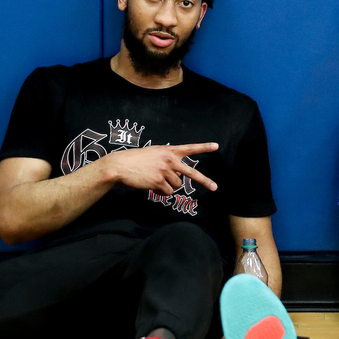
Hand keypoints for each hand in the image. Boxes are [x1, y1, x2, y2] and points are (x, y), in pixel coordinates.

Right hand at [103, 142, 218, 194]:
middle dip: (205, 181)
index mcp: (169, 151)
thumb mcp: (155, 154)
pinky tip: (152, 185)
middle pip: (192, 173)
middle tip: (215, 188)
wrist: (121, 165)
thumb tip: (178, 176)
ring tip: (155, 179)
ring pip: (176, 185)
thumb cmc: (137, 159)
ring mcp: (165, 171)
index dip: (204, 147)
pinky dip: (161, 192)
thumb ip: (168, 160)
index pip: (190, 148)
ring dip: (168, 186)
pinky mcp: (159, 182)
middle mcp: (170, 160)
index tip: (216, 146)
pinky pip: (167, 192)